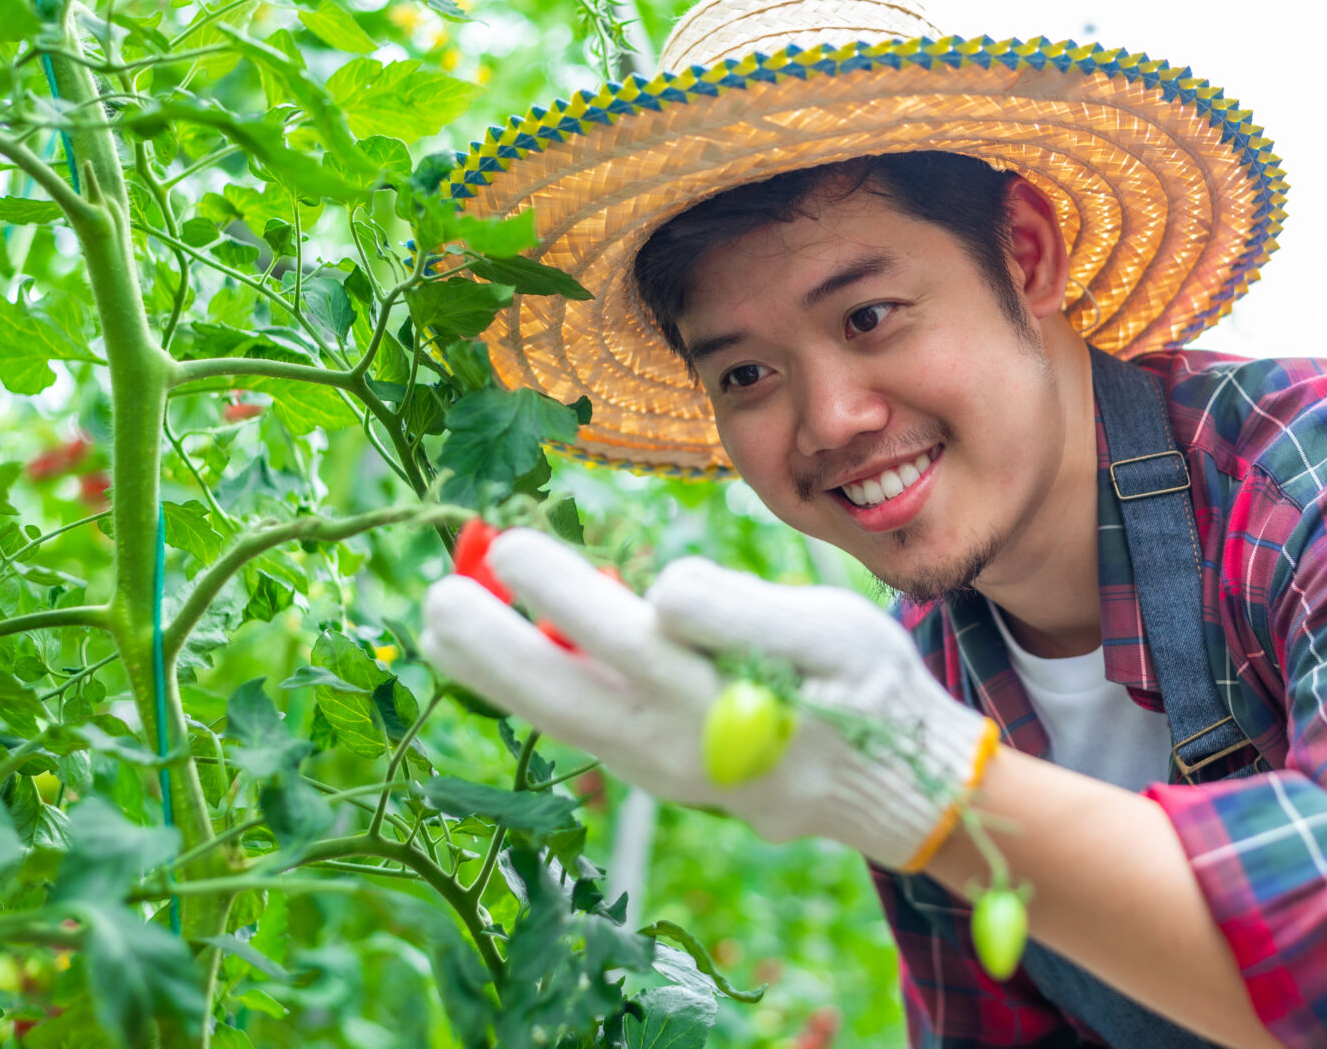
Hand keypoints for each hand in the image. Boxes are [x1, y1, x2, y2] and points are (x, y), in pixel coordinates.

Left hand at [419, 530, 997, 869]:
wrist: (889, 781)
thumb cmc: (866, 686)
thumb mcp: (836, 632)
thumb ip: (746, 615)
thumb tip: (663, 592)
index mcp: (730, 699)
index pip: (631, 641)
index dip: (565, 594)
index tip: (513, 545)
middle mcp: (682, 747)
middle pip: (573, 694)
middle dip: (497, 646)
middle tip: (436, 595)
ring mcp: (663, 770)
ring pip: (565, 721)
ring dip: (495, 677)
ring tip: (437, 626)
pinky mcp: (657, 775)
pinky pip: (579, 732)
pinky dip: (527, 694)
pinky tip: (486, 662)